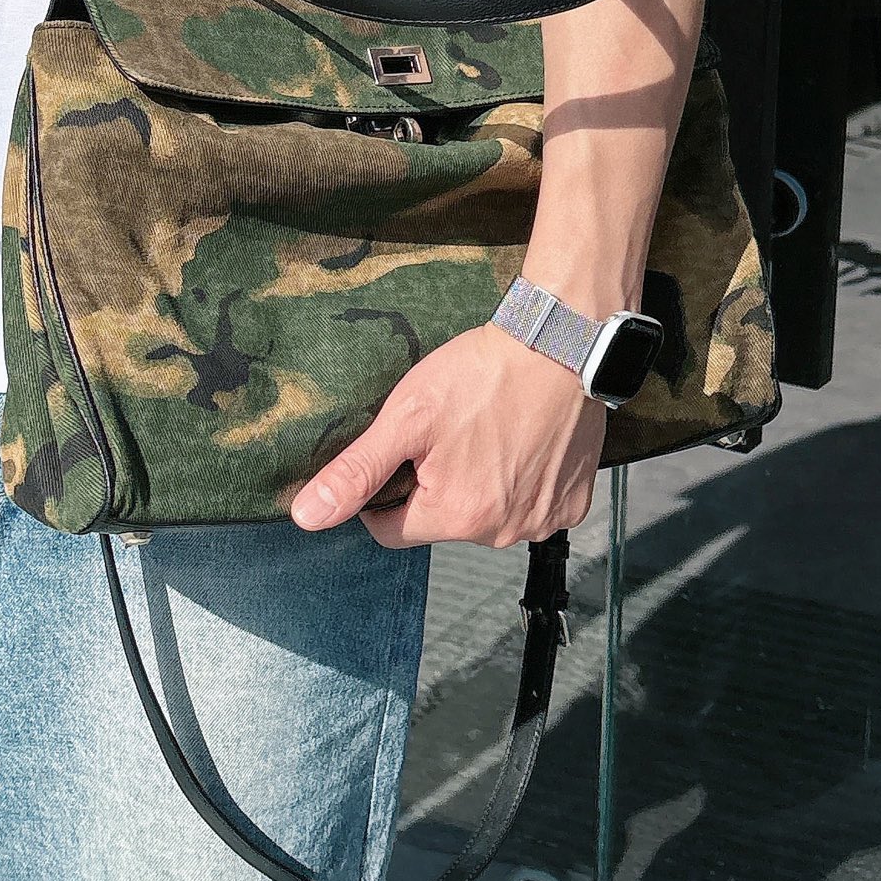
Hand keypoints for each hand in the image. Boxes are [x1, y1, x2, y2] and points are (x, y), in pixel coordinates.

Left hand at [290, 324, 604, 548]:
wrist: (561, 346)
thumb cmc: (482, 376)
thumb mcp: (406, 416)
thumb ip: (357, 471)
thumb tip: (308, 517)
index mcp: (454, 517)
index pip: (390, 529)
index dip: (382, 492)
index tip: (397, 452)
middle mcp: (501, 533)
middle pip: (441, 521)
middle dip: (433, 483)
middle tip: (444, 432)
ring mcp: (541, 521)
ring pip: (486, 514)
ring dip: (478, 483)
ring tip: (482, 431)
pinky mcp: (572, 505)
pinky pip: (529, 505)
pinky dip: (520, 480)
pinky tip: (518, 440)